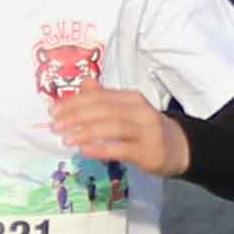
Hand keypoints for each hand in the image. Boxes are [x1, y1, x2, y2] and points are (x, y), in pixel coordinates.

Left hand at [49, 83, 190, 173]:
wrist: (179, 147)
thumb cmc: (145, 128)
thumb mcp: (127, 110)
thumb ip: (104, 97)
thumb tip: (84, 82)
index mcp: (131, 98)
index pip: (99, 96)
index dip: (74, 102)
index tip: (53, 111)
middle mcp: (140, 111)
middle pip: (104, 110)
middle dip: (76, 116)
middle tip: (55, 126)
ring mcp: (146, 132)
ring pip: (113, 128)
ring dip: (86, 132)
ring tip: (66, 138)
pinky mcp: (149, 152)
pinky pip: (122, 149)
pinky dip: (101, 149)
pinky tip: (85, 150)